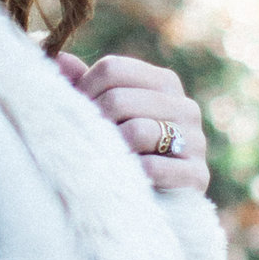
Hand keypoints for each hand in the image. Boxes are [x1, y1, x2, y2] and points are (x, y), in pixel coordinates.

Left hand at [54, 50, 208, 193]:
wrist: (165, 201)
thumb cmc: (128, 149)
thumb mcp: (108, 114)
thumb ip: (87, 86)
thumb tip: (61, 58)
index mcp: (164, 82)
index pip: (112, 68)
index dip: (84, 89)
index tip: (76, 112)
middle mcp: (185, 105)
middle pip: (119, 99)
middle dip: (94, 121)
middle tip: (85, 140)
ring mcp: (196, 140)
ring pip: (137, 131)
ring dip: (112, 148)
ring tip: (104, 158)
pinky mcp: (198, 174)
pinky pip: (153, 167)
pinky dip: (131, 173)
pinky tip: (124, 178)